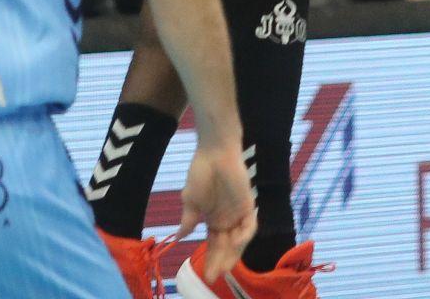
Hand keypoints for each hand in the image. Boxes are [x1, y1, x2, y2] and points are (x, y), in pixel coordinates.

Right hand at [179, 138, 256, 280]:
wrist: (214, 151)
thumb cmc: (201, 172)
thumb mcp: (190, 199)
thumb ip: (189, 219)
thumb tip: (180, 236)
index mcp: (213, 219)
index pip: (212, 245)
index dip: (209, 260)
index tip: (205, 275)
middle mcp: (226, 220)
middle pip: (225, 248)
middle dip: (219, 263)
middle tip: (213, 277)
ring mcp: (238, 213)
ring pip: (238, 242)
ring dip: (232, 255)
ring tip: (223, 268)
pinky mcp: (248, 205)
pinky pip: (249, 226)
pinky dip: (243, 236)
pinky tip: (233, 242)